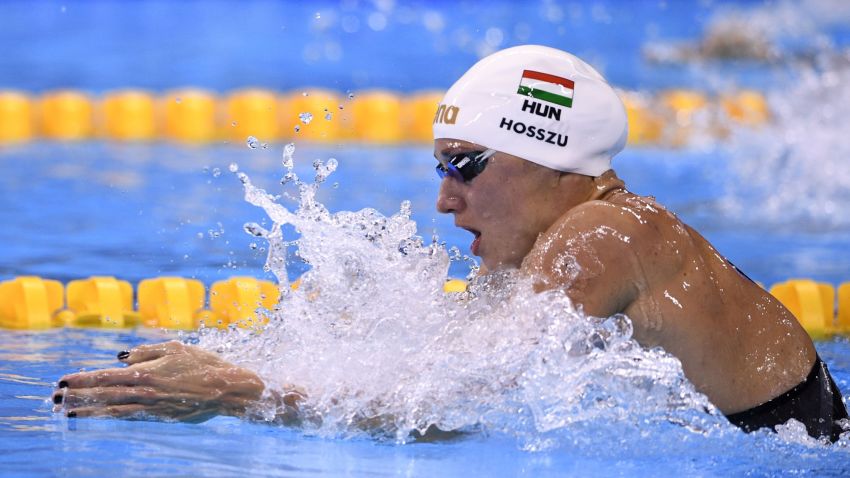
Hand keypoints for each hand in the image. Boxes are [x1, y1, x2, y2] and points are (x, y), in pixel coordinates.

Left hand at [52, 341, 264, 422]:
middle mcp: (144, 392)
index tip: (62, 380)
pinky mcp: (159, 417)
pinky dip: (111, 417)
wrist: (226, 390)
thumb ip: (145, 352)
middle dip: (77, 397)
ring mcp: (151, 407)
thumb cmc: (203, 364)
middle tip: (54, 399)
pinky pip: (130, 417)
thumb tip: (120, 358)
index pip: (105, 376)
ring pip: (112, 410)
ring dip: (88, 411)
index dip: (82, 379)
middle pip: (103, 395)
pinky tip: (100, 416)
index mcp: (146, 372)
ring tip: (68, 413)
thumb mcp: (174, 348)